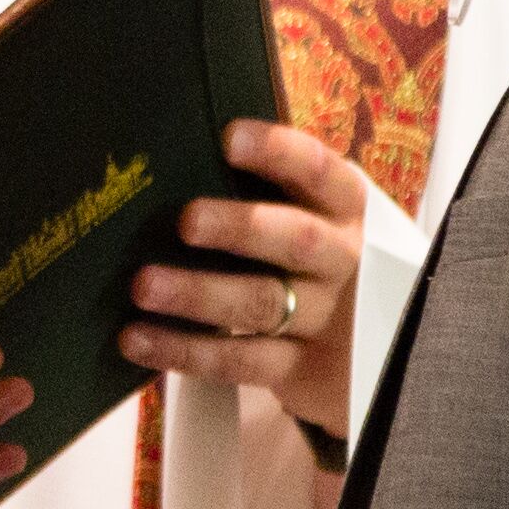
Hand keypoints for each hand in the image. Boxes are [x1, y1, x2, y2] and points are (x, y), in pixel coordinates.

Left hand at [121, 119, 366, 440]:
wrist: (371, 344)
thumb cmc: (314, 257)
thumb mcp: (313, 217)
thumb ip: (268, 189)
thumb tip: (178, 155)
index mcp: (346, 210)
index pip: (321, 172)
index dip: (279, 153)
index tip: (230, 138)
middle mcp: (343, 261)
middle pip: (298, 240)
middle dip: (242, 227)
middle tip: (187, 221)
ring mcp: (325, 319)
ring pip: (262, 304)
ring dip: (199, 294)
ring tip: (144, 285)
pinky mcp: (301, 370)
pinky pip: (239, 361)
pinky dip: (184, 349)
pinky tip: (137, 338)